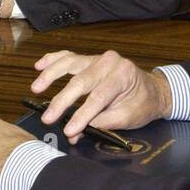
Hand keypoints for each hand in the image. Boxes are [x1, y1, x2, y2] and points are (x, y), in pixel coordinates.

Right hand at [30, 50, 172, 143]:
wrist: (153, 90)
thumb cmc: (143, 103)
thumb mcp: (129, 117)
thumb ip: (103, 123)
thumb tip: (77, 132)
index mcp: (123, 74)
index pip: (98, 97)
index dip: (82, 115)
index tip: (69, 130)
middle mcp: (109, 61)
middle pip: (81, 81)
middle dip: (62, 101)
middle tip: (48, 117)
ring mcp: (97, 58)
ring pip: (70, 64)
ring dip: (51, 75)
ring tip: (37, 88)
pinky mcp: (89, 60)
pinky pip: (68, 57)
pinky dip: (53, 60)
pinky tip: (40, 65)